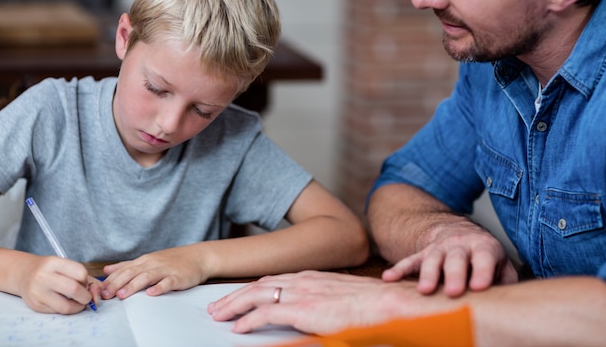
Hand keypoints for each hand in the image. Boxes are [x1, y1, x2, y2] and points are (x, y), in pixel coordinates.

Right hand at [17, 255, 100, 313]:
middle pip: (74, 289)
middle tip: (85, 297)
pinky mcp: (35, 305)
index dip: (86, 280)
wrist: (24, 274)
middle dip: (85, 296)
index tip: (84, 282)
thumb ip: (88, 279)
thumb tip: (98, 296)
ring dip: (78, 307)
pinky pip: (57, 312)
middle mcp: (43, 277)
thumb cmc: (52, 270)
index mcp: (54, 263)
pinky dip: (67, 310)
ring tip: (78, 302)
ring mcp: (38, 292)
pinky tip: (66, 303)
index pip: (80, 272)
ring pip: (66, 306)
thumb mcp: (67, 267)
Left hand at [101, 246, 207, 299]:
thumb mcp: (149, 260)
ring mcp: (165, 269)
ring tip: (123, 295)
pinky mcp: (178, 277)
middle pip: (132, 273)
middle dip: (117, 284)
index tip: (98, 290)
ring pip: (147, 277)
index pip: (124, 269)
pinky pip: (168, 282)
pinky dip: (160, 287)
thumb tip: (107, 270)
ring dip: (134, 286)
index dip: (110, 280)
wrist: (198, 256)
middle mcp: (153, 263)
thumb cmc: (173, 260)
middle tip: (106, 294)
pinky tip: (152, 293)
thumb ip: (128, 265)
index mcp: (144, 261)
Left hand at [208, 271, 438, 334]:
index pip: (273, 281)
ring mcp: (301, 293)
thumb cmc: (371, 304)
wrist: (387, 303)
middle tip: (218, 307)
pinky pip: (266, 313)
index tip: (239, 297)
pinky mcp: (302, 310)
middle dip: (236, 296)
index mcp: (310, 278)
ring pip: (256, 295)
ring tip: (219, 316)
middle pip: (259, 285)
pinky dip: (249, 320)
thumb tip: (310, 315)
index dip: (252, 289)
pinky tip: (238, 328)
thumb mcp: (339, 299)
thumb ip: (320, 303)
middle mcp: (302, 281)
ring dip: (235, 305)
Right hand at [381, 220, 517, 295]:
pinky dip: (399, 269)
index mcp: (482, 246)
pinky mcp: (424, 253)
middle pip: (456, 259)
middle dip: (454, 275)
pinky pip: (410, 261)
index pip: (484, 258)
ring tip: (424, 290)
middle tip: (454, 292)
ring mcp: (439, 249)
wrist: (459, 232)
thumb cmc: (483, 255)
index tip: (479, 287)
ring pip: (432, 260)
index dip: (483, 272)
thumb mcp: (500, 262)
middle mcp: (459, 245)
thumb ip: (505, 278)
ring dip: (428, 274)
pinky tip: (388, 279)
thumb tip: (508, 297)